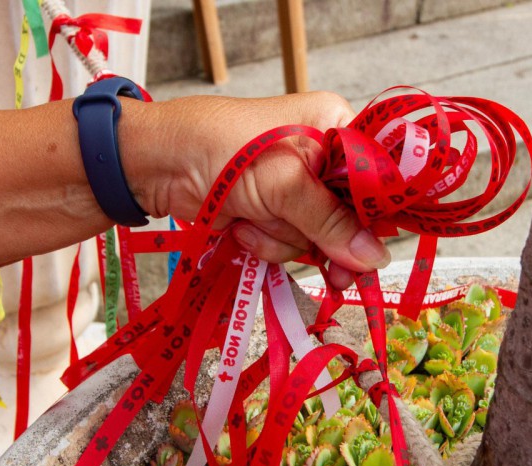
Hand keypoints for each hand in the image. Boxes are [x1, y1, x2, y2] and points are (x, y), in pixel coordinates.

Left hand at [122, 93, 391, 287]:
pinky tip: (241, 229)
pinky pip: (288, 244)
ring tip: (250, 220)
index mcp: (334, 125)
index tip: (374, 246)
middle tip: (334, 273)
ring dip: (282, 239)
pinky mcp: (271, 212)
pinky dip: (264, 244)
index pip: (376, 173)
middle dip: (322, 237)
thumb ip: (329, 220)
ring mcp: (295, 188)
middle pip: (349, 214)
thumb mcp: (282, 182)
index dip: (376, 212)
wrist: (155, 165)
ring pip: (317, 236)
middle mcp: (321, 156)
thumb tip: (375, 256)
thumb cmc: (218, 150)